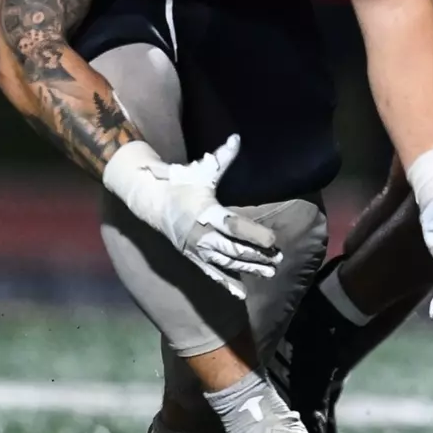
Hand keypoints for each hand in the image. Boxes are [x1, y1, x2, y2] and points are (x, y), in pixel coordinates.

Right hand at [103, 135, 283, 298]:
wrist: (153, 202)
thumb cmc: (182, 183)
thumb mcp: (201, 169)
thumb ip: (222, 157)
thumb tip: (237, 138)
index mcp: (206, 212)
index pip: (234, 226)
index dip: (254, 234)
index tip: (273, 239)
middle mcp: (202, 234)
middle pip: (233, 249)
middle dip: (257, 255)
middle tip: (279, 258)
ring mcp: (197, 249)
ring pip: (226, 263)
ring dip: (249, 269)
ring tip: (270, 273)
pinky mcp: (193, 258)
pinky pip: (211, 274)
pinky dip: (227, 284)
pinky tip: (242, 295)